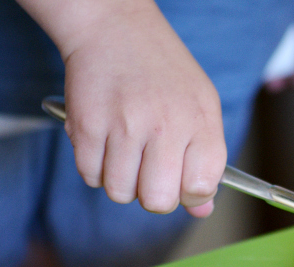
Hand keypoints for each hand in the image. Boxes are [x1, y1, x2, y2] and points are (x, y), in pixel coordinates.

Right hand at [18, 0, 225, 216]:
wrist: (116, 28)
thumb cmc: (166, 73)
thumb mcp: (201, 108)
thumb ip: (206, 162)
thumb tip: (202, 210)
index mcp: (201, 122)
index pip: (201, 188)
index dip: (191, 194)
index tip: (184, 181)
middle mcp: (165, 125)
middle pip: (158, 201)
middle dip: (154, 195)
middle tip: (152, 172)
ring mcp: (124, 125)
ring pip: (120, 192)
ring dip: (123, 181)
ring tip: (128, 152)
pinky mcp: (87, 124)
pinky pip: (90, 176)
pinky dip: (97, 168)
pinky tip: (106, 143)